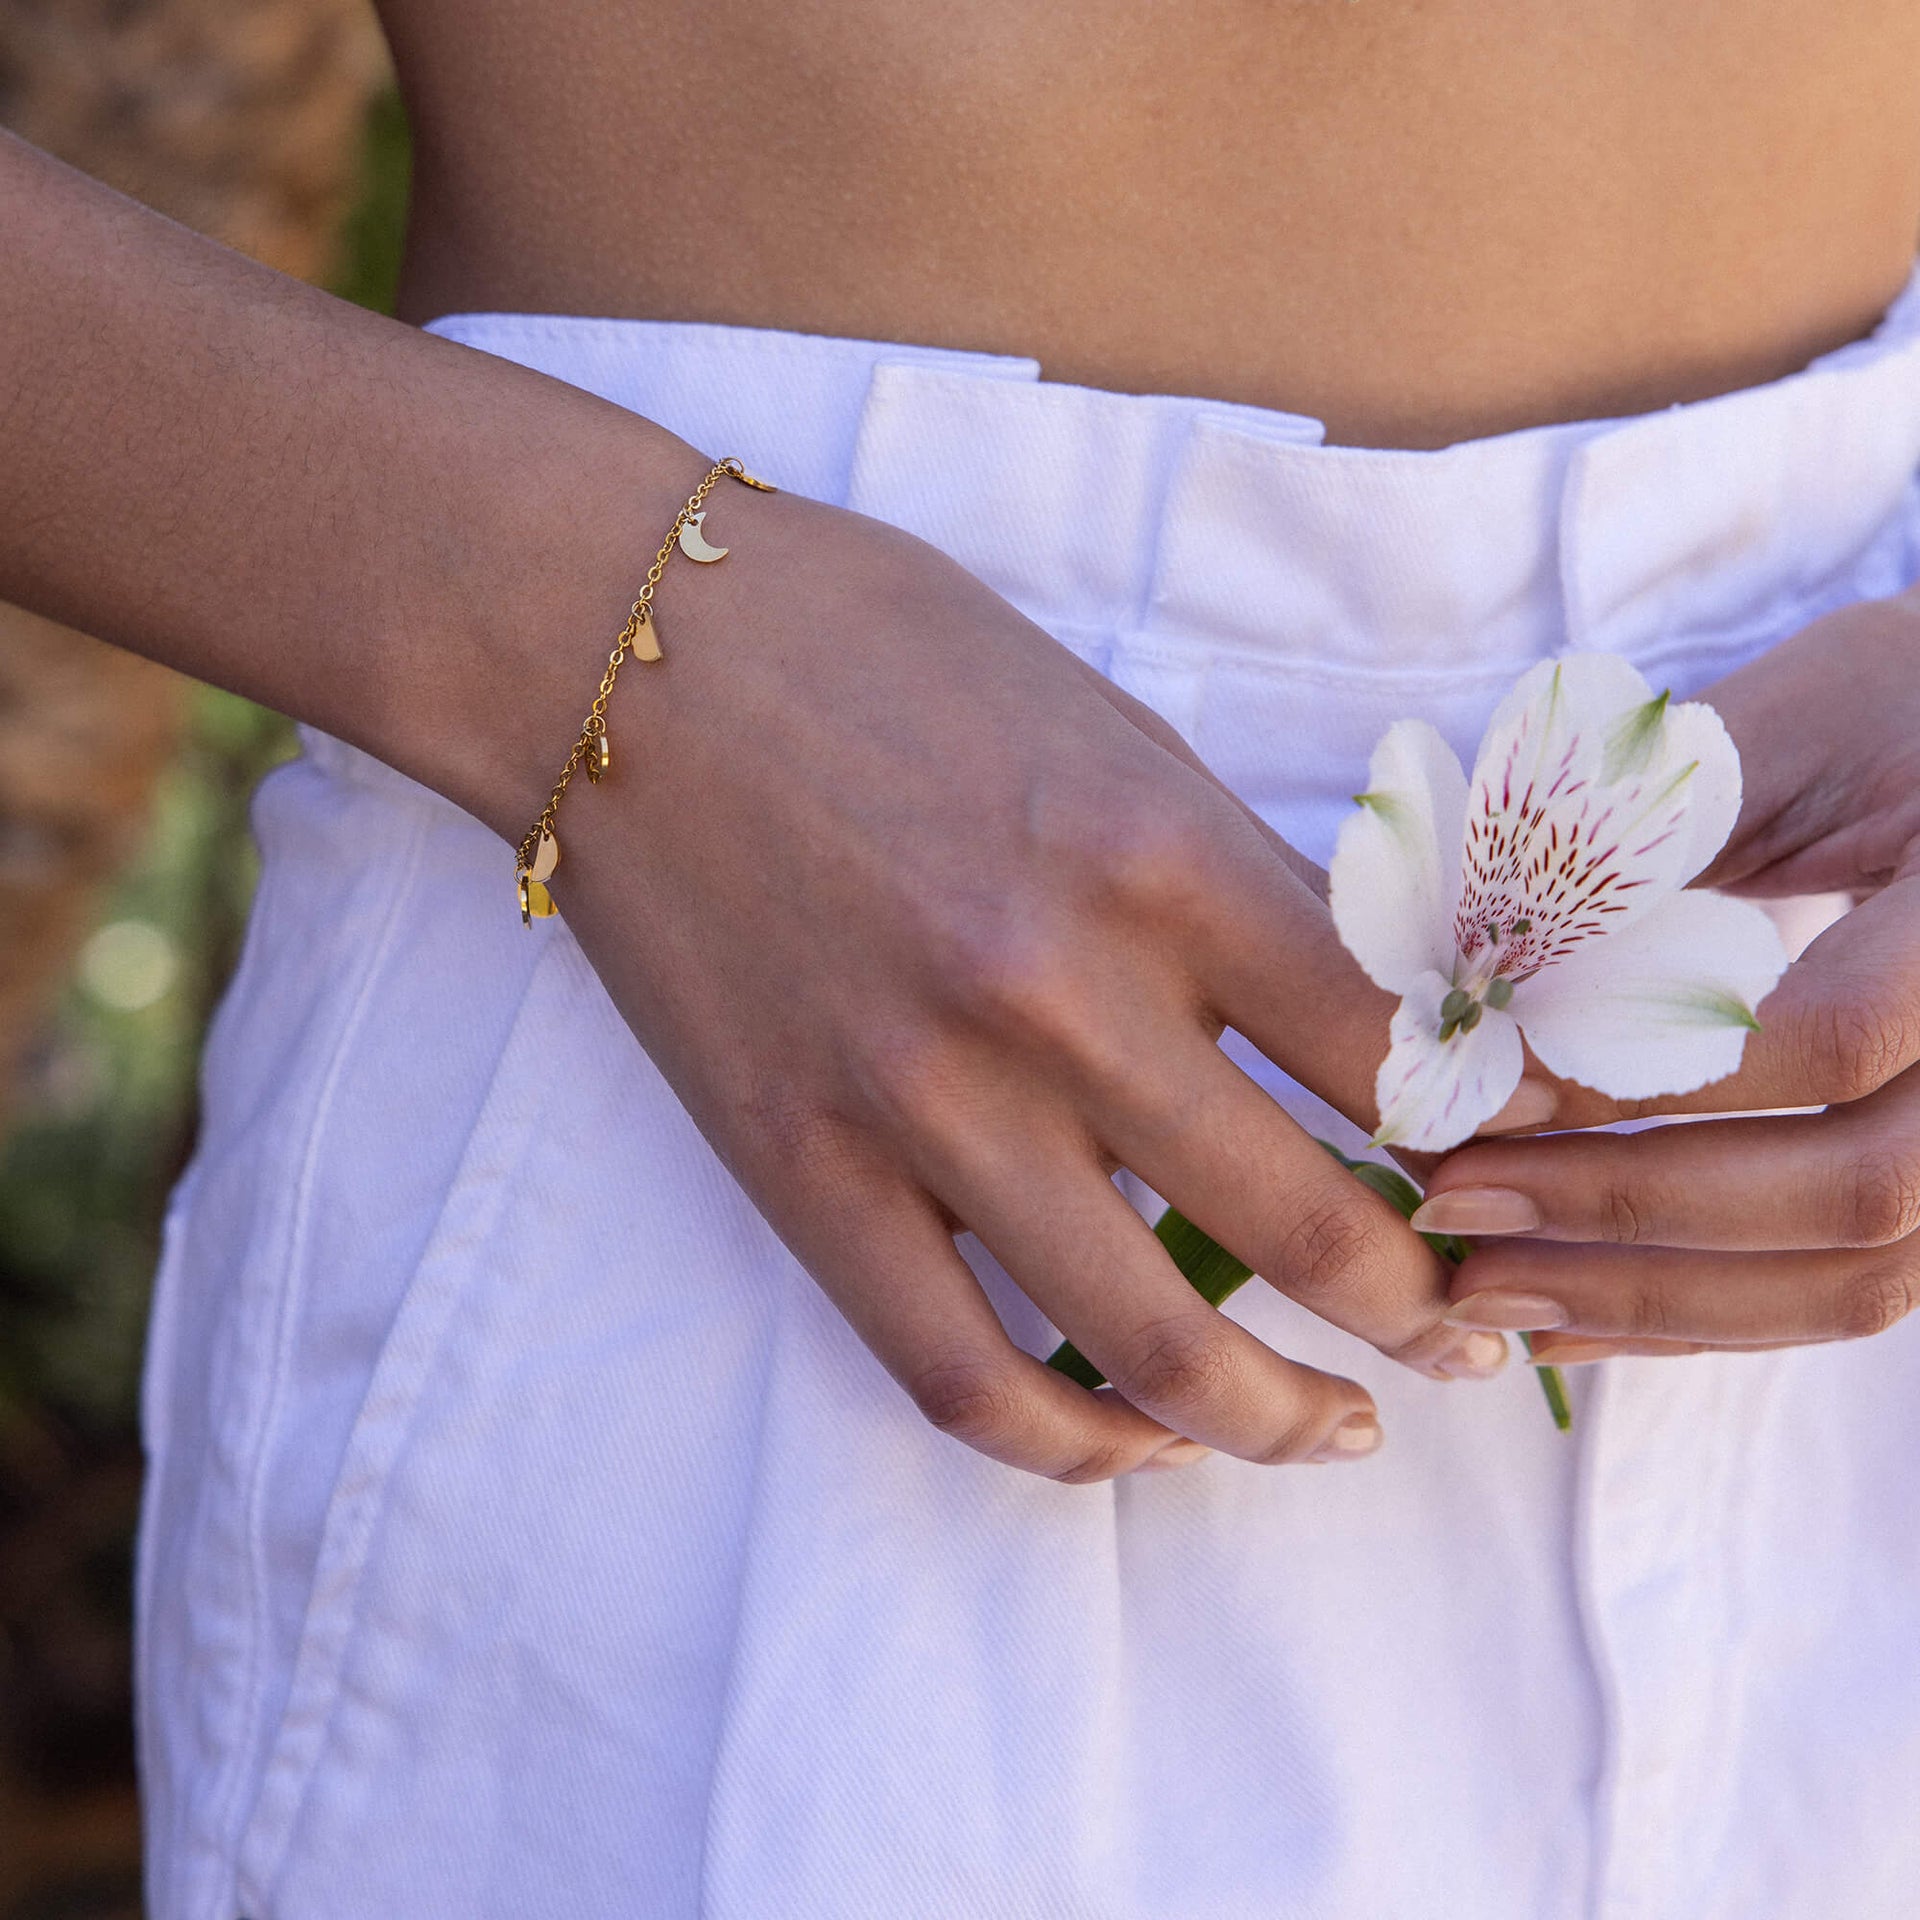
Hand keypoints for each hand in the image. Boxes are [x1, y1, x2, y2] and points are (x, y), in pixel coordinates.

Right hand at [525, 473, 1504, 1478]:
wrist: (629, 656)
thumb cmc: (882, 651)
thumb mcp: (1110, 729)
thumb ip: (1241, 883)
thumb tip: (1379, 1019)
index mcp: (1159, 855)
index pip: (1403, 1055)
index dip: (1502, 1132)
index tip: (1525, 1162)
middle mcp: (1056, 995)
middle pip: (1318, 1229)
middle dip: (1435, 1307)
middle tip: (1476, 1329)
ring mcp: (919, 1104)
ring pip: (1155, 1345)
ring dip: (1284, 1421)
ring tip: (1343, 1429)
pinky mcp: (802, 1174)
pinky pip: (960, 1377)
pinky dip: (1077, 1445)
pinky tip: (1141, 1443)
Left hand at [1411, 592, 1919, 1362]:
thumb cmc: (1907, 704)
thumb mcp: (1792, 719)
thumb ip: (1647, 825)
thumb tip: (1465, 966)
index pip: (1834, 1034)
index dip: (1646, 1080)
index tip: (1482, 1091)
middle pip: (1856, 1189)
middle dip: (1630, 1212)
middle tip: (1452, 1206)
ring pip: (1857, 1276)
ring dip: (1653, 1299)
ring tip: (1483, 1293)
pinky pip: (1848, 1287)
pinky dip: (1702, 1314)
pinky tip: (1568, 1316)